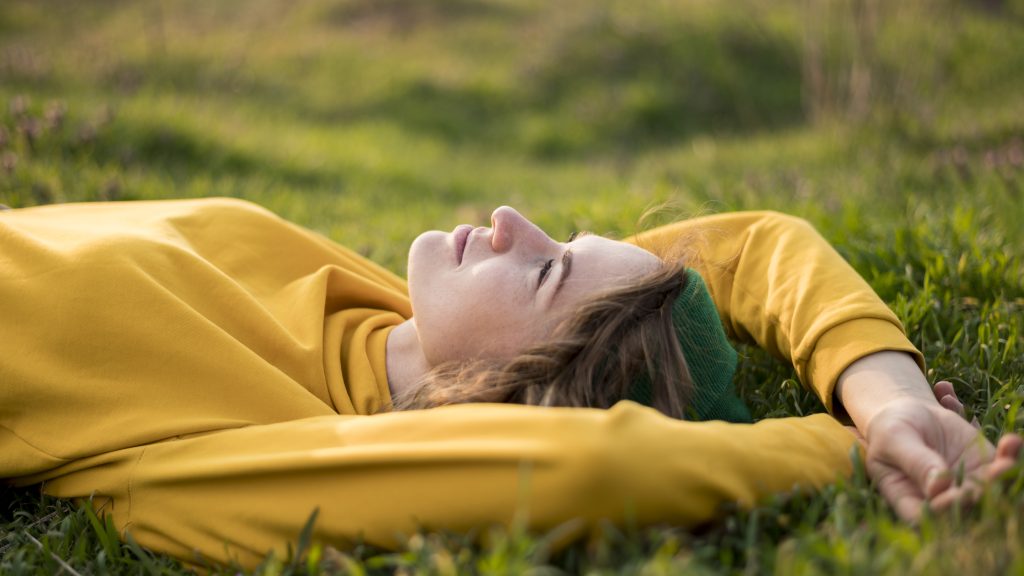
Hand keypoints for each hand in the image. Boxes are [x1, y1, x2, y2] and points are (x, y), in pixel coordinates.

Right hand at [863, 381, 1021, 520]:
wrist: (910, 414)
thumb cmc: (891, 429)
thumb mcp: (896, 439)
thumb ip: (914, 461)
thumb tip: (937, 487)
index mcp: (910, 501)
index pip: (927, 518)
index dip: (944, 510)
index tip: (958, 493)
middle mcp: (941, 502)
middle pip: (965, 511)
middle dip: (983, 495)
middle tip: (994, 474)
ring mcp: (966, 487)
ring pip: (990, 494)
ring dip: (1003, 479)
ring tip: (1007, 459)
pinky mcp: (984, 470)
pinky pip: (1002, 469)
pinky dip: (1011, 456)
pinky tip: (1012, 442)